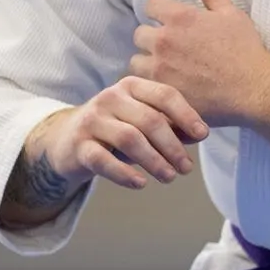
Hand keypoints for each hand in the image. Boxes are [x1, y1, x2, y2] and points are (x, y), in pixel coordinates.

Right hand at [35, 75, 207, 193]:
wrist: (67, 140)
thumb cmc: (115, 130)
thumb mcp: (142, 122)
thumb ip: (169, 124)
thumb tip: (200, 133)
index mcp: (131, 86)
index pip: (164, 95)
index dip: (186, 115)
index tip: (203, 136)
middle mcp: (110, 98)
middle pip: (149, 120)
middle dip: (173, 146)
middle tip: (187, 168)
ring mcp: (92, 120)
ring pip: (129, 138)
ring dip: (154, 161)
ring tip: (169, 177)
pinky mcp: (78, 145)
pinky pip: (103, 159)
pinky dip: (124, 173)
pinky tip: (141, 184)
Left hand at [131, 0, 269, 129]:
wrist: (253, 86)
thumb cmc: (244, 48)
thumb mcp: (230, 14)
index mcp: (179, 17)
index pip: (151, 5)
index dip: (159, 11)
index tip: (167, 19)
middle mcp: (164, 40)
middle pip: (139, 34)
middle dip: (151, 37)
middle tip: (167, 46)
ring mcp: (161, 68)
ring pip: (136, 61)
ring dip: (147, 62)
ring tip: (163, 67)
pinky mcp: (164, 91)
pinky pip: (145, 85)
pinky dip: (152, 83)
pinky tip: (166, 83)